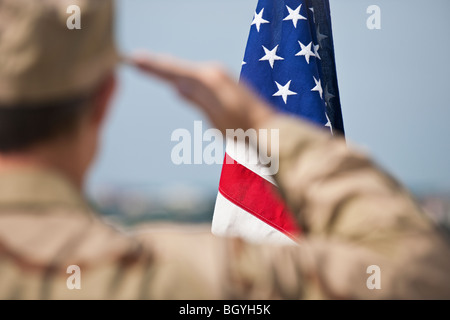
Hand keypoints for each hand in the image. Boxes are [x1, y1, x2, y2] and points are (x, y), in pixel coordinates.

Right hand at [128, 53, 275, 132]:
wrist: (268, 129)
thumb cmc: (243, 129)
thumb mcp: (219, 119)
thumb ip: (198, 100)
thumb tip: (177, 87)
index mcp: (210, 81)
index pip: (174, 71)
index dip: (153, 67)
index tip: (133, 60)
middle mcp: (214, 73)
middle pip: (177, 68)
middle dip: (156, 64)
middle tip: (134, 59)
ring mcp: (219, 77)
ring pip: (185, 71)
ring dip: (166, 68)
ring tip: (146, 64)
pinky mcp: (222, 84)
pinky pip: (194, 77)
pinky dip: (180, 74)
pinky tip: (173, 77)